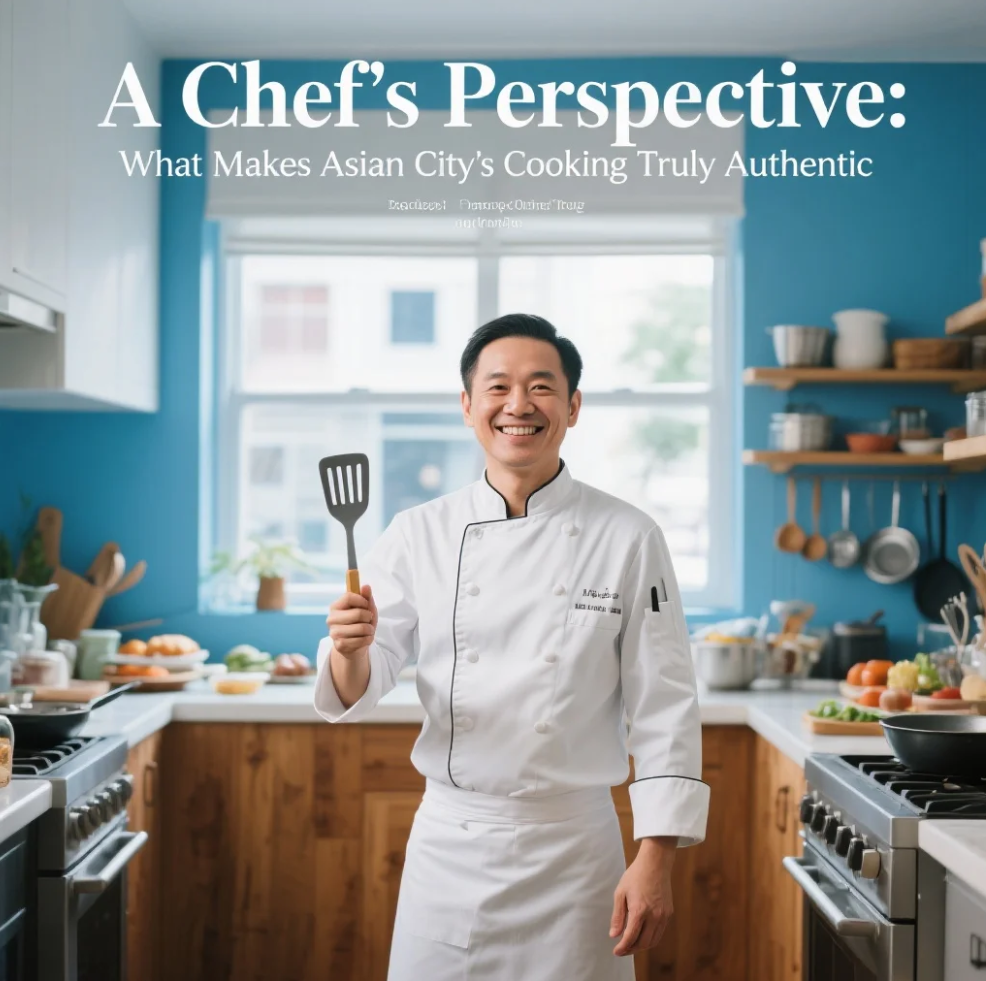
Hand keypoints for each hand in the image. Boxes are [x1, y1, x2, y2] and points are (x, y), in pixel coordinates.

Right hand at [327, 585, 376, 658]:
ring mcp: (334, 633)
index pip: (349, 597)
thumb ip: (366, 597)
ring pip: (361, 628)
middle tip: (368, 620)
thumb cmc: (360, 622)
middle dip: (368, 617)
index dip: (362, 600)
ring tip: (367, 630)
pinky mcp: (340, 645)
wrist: (355, 644)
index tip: (366, 605)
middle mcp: (332, 619)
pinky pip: (361, 640)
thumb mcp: (366, 608)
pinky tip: (364, 638)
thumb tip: (366, 586)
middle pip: (358, 613)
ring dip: (370, 629)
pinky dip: (368, 639)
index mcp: (336, 606)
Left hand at [610, 837, 675, 956]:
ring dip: (642, 946)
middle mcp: (654, 916)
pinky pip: (660, 932)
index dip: (623, 947)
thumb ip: (618, 916)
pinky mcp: (669, 913)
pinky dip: (651, 938)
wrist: (655, 864)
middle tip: (622, 949)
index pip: (631, 937)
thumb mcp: (620, 893)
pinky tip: (642, 935)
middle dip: (631, 949)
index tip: (616, 952)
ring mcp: (663, 915)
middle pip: (643, 943)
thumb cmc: (635, 876)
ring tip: (631, 945)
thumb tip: (614, 935)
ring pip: (653, 941)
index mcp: (639, 910)